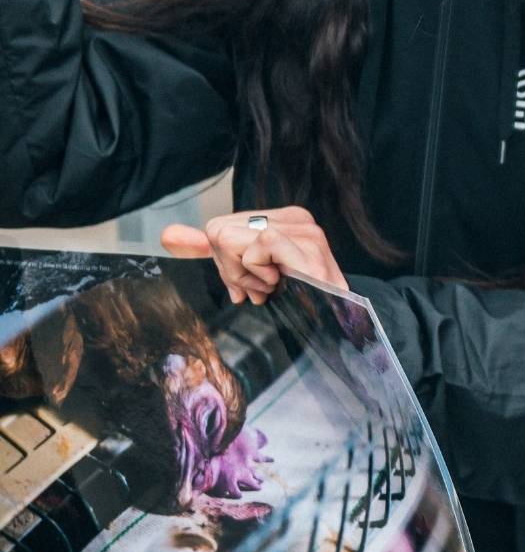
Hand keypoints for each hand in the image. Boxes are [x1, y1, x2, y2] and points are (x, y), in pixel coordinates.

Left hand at [161, 206, 348, 305]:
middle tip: (259, 290)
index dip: (224, 263)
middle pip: (219, 232)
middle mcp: (297, 220)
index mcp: (284, 220)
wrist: (331, 331)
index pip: (219, 228)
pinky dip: (257, 271)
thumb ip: (209, 250)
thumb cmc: (293, 304)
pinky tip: (278, 285)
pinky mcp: (308, 246)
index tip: (250, 284)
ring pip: (231, 239)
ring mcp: (305, 232)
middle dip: (230, 270)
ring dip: (244, 275)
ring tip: (270, 289)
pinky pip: (257, 245)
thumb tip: (167, 234)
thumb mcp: (244, 273)